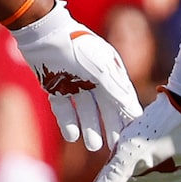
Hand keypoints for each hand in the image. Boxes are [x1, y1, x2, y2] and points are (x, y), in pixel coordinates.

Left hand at [10, 0, 141, 150]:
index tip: (132, 135)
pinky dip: (67, 122)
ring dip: (89, 128)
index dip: (127, 118)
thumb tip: (134, 113)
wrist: (46, 34)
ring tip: (94, 147)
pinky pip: (63, 108)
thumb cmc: (80, 49)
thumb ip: (117, 93)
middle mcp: (94, 81)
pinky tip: (72, 136)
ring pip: (84, 112)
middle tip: (113, 146)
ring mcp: (74, 84)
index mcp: (110, 74)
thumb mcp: (103, 71)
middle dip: (109, 127)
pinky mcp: (55, 87)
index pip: (122, 100)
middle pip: (104, 109)